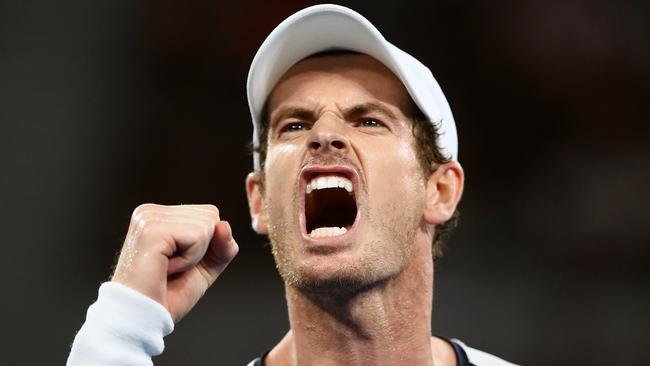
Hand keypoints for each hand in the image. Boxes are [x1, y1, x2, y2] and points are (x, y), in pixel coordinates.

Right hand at [112, 204, 238, 321]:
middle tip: (172, 267)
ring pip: (207, 226)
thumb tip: (224, 225)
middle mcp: (151, 212)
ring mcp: (149, 218)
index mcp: (160, 215)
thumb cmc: (167, 294)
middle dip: (202, 249)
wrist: (142, 317)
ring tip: (167, 268)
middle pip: (211, 215)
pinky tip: (166, 269)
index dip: (207, 245)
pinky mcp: (152, 230)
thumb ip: (222, 245)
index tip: (178, 262)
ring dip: (194, 256)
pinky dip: (190, 260)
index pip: (210, 213)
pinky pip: (198, 237)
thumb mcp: (206, 266)